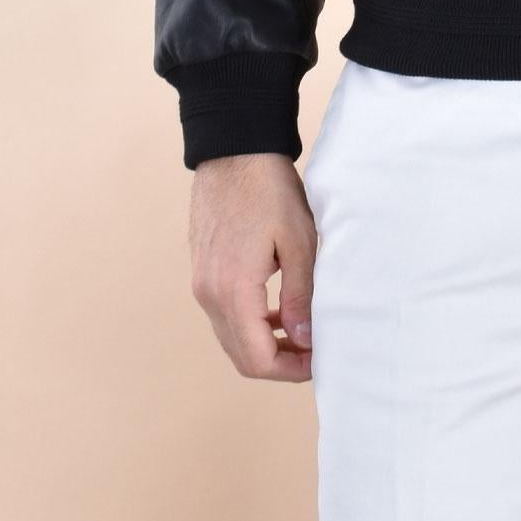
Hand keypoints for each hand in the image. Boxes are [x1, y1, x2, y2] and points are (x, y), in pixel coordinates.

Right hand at [186, 153, 316, 380]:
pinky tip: (276, 309)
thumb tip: (303, 340)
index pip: (256, 358)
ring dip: (263, 342)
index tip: (319, 359)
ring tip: (300, 332)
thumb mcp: (297, 241)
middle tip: (313, 352)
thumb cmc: (269, 189)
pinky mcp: (202, 270)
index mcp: (233, 291)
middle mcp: (209, 294)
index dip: (290, 369)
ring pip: (230, 336)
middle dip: (279, 362)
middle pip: (240, 355)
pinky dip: (249, 322)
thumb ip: (300, 295)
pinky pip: (223, 313)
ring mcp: (201, 283)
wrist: (233, 150)